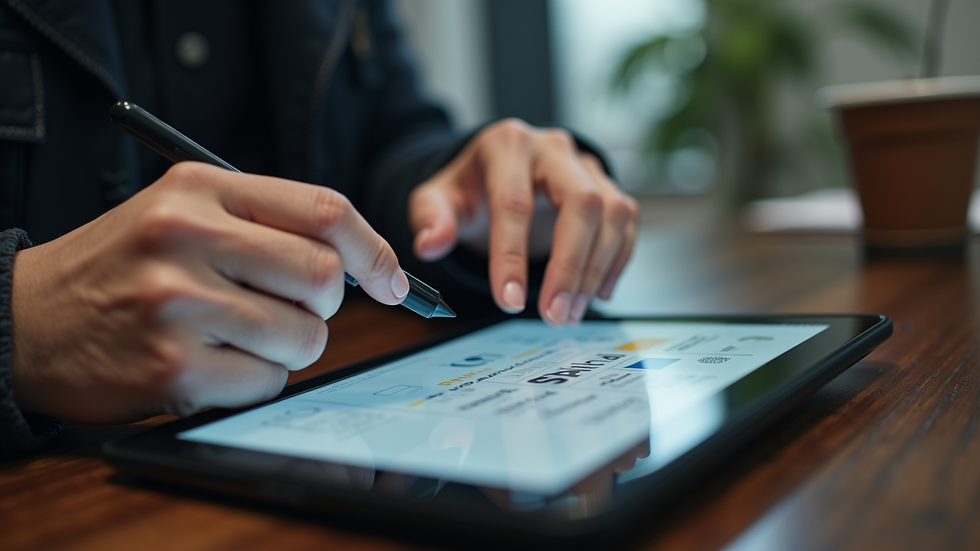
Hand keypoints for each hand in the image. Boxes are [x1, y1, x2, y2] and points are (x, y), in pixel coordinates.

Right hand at [10, 162, 408, 422]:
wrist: (29, 319)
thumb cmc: (124, 265)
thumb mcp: (185, 213)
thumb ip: (270, 224)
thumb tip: (369, 266)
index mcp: (200, 189)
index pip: (324, 210)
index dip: (373, 250)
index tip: (392, 280)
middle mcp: (187, 237)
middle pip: (322, 278)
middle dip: (325, 306)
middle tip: (298, 311)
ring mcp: (177, 304)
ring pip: (305, 336)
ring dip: (292, 346)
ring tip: (242, 336)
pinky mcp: (172, 368)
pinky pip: (268, 382)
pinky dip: (257, 379)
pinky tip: (213, 363)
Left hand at [409, 119, 637, 325]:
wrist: (496, 170)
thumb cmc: (469, 187)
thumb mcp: (436, 197)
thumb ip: (430, 218)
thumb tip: (430, 245)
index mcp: (507, 145)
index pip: (514, 203)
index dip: (512, 256)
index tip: (509, 302)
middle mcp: (553, 149)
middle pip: (581, 204)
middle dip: (570, 266)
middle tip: (554, 314)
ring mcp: (586, 166)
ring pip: (612, 214)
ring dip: (595, 271)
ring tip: (568, 312)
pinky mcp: (608, 187)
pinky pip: (626, 223)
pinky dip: (617, 262)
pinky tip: (594, 294)